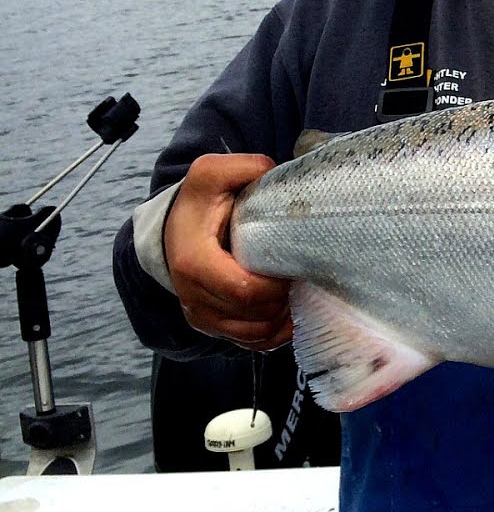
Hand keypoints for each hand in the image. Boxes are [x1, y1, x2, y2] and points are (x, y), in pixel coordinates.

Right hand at [164, 153, 290, 351]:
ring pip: (255, 335)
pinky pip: (252, 344)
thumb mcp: (212, 173)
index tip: (293, 266)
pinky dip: (275, 332)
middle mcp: (194, 297)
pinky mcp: (213, 327)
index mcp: (193, 262)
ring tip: (296, 291)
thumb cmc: (199, 203)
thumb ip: (243, 167)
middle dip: (284, 301)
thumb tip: (271, 173)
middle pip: (254, 316)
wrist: (174, 229)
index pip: (245, 291)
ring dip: (283, 319)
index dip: (276, 285)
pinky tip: (288, 310)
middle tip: (302, 277)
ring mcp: (203, 316)